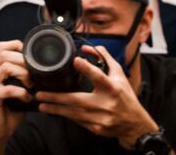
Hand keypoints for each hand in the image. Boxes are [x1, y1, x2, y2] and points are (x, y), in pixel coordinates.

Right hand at [0, 40, 31, 147]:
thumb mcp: (18, 92)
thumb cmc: (8, 113)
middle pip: (4, 53)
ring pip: (5, 67)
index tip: (31, 59)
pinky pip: (8, 88)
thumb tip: (45, 74)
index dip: (18, 47)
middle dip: (23, 61)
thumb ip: (25, 81)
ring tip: (31, 85)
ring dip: (23, 74)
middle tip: (34, 74)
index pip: (3, 47)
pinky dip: (21, 92)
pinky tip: (27, 99)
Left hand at [32, 45, 156, 143]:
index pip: (99, 76)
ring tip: (41, 103)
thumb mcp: (119, 75)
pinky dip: (66, 115)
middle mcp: (106, 104)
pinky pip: (78, 121)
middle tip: (40, 94)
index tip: (75, 60)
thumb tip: (87, 47)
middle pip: (77, 100)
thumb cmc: (126, 97)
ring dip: (56, 109)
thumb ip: (105, 58)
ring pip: (74, 113)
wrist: (134, 124)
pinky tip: (56, 111)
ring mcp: (101, 118)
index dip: (87, 68)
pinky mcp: (97, 129)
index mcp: (113, 88)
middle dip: (56, 98)